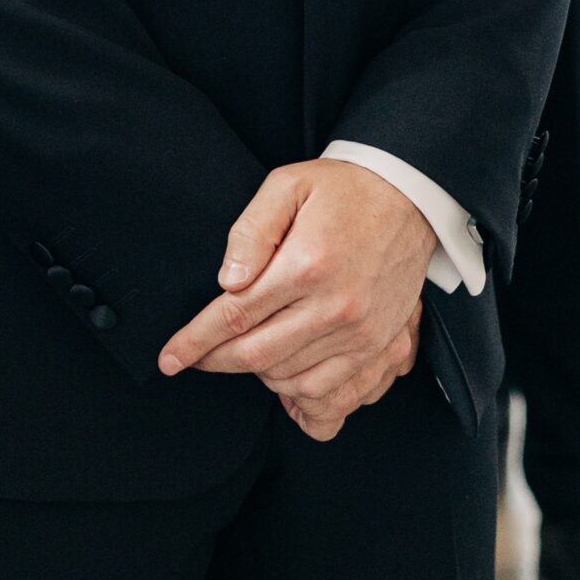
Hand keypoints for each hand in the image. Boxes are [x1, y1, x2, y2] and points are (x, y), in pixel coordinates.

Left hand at [158, 161, 435, 438]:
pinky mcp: (378, 346)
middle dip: (216, 361)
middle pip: (256, 355)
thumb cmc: (342, 189)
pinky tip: (281, 377)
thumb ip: (251, 230)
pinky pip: (330, 393)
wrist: (410, 197)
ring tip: (240, 354)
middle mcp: (334, 307)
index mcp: (306, 265)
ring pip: (288, 380)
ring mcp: (360, 333)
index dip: (196, 341)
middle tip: (195, 357)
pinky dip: (297, 394)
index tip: (169, 358)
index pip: (235, 316)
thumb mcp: (288, 185)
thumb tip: (226, 281)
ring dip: (255, 375)